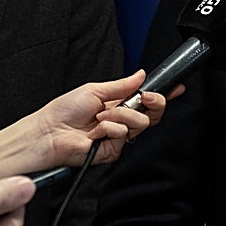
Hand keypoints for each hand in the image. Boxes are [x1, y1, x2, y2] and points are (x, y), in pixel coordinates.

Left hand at [0, 70, 180, 184]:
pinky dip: (109, 129)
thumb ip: (123, 85)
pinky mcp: (113, 150)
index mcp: (118, 105)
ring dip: (121, 116)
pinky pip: (123, 135)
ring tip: (100, 117)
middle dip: (154, 102)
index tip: (176, 88)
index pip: (147, 101)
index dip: (163, 95)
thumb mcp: (95, 90)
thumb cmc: (64, 111)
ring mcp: (118, 137)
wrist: (48, 132)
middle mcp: (121, 121)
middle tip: (145, 97)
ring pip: (141, 123)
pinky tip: (95, 130)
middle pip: (153, 114)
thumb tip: (141, 75)